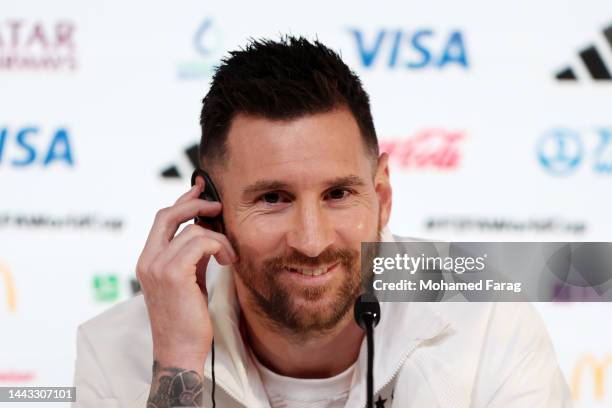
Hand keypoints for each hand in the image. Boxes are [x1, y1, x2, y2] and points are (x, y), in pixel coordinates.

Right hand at [136, 176, 235, 369]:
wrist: (180, 350)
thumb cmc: (187, 319)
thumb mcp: (188, 280)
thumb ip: (192, 255)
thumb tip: (207, 230)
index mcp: (147, 260)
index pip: (161, 218)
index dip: (182, 200)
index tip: (200, 190)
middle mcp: (147, 260)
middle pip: (168, 213)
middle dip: (196, 203)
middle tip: (218, 207)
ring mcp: (157, 266)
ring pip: (192, 229)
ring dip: (219, 238)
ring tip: (229, 256)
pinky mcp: (173, 273)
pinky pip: (201, 242)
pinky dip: (220, 246)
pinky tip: (227, 261)